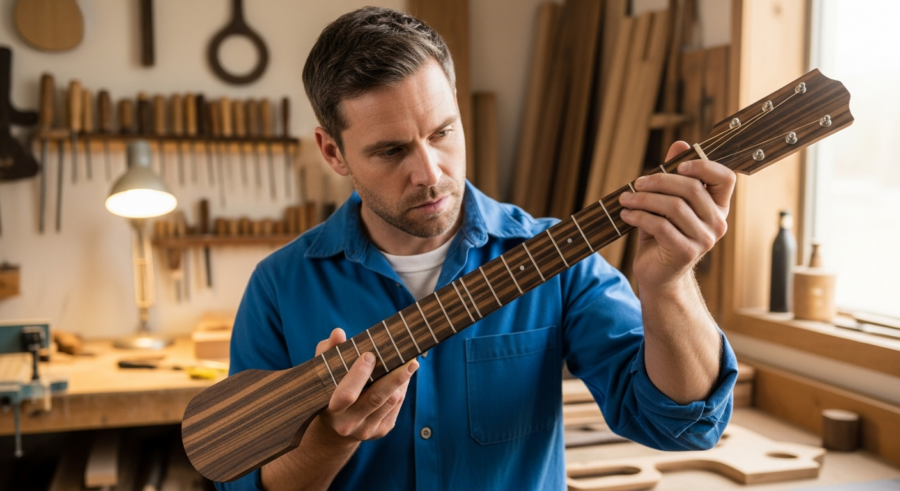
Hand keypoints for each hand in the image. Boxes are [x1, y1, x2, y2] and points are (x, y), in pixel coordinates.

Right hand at [315, 328, 417, 441]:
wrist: (335, 428)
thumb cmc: (329, 390)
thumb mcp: (324, 372)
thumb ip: (328, 351)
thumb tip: (338, 333)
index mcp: (332, 410)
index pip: (347, 394)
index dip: (359, 374)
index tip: (369, 355)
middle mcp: (349, 423)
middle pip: (376, 398)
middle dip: (395, 377)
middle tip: (410, 360)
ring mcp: (367, 429)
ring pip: (391, 400)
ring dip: (402, 381)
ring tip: (409, 363)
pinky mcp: (381, 430)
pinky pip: (396, 406)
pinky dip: (401, 389)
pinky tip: (403, 377)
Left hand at [618, 141, 735, 292]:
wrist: (658, 274)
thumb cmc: (662, 235)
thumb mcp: (667, 202)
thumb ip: (674, 175)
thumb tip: (680, 144)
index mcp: (718, 206)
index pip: (725, 178)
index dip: (703, 165)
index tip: (677, 164)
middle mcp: (717, 222)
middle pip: (692, 188)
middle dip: (659, 181)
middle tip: (636, 183)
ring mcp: (704, 239)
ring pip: (674, 206)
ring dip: (644, 199)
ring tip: (625, 199)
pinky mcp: (686, 252)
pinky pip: (661, 226)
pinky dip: (639, 216)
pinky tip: (626, 214)